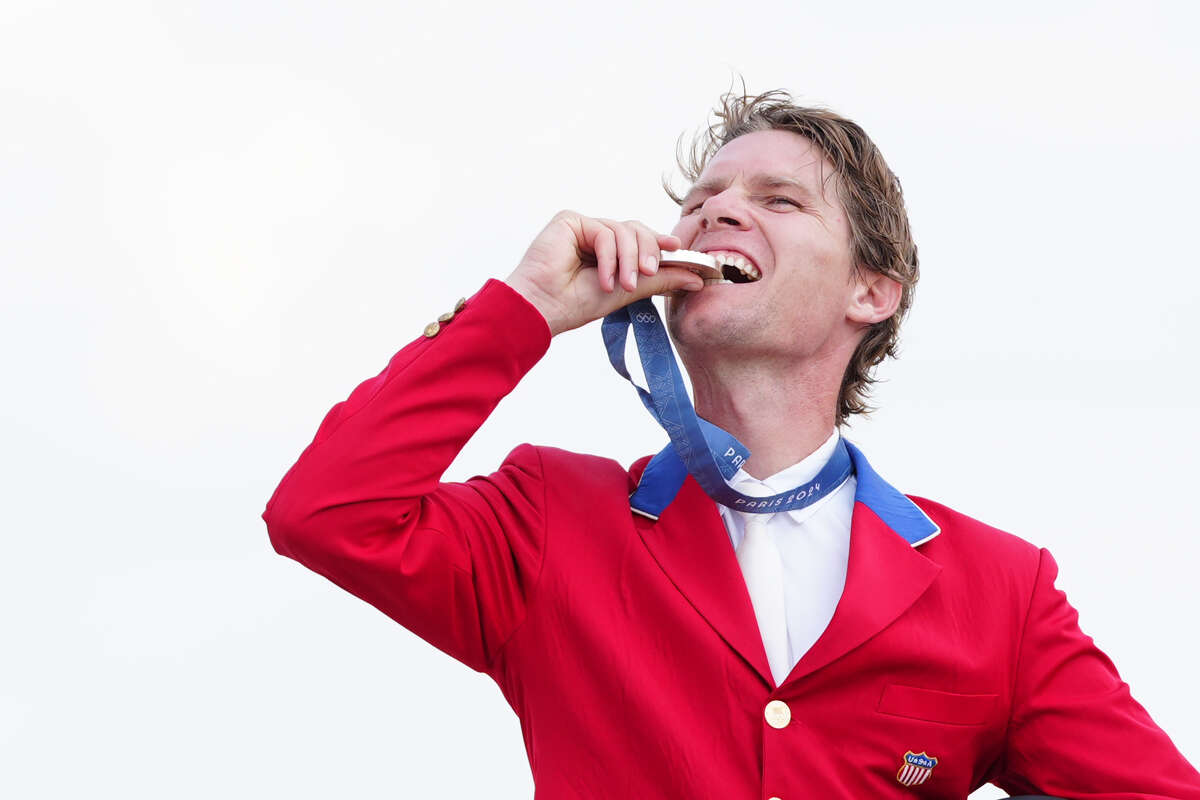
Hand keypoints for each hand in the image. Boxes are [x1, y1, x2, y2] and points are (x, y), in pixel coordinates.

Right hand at [506, 210, 703, 335]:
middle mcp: (596, 236)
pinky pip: (605, 231)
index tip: (678, 248)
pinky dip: (609, 257)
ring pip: (624, 231)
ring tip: (623, 285)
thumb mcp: (627, 291)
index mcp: (609, 252)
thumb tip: (697, 277)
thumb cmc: (575, 304)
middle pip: (636, 230)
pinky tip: (603, 279)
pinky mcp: (570, 220)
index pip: (641, 239)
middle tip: (648, 273)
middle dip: (647, 251)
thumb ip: (660, 280)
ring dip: (628, 260)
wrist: (543, 307)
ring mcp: (583, 227)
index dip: (660, 242)